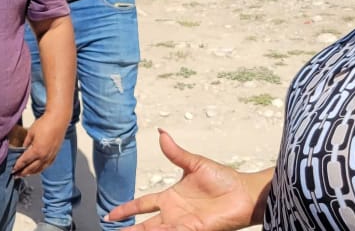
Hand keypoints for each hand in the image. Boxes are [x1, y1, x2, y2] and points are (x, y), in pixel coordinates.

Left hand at [12, 113, 66, 176]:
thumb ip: (26, 142)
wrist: (58, 120)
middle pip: (31, 168)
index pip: (24, 161)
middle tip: (16, 175)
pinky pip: (46, 166)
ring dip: (31, 173)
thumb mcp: (31, 132)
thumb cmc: (44, 124)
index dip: (17, 166)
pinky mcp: (55, 154)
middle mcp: (44, 156)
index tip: (12, 170)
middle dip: (23, 172)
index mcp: (37, 151)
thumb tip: (23, 149)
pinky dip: (40, 169)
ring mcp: (50, 156)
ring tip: (24, 174)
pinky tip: (37, 169)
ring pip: (40, 169)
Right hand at [105, 130, 267, 230]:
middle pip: (145, 224)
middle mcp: (173, 213)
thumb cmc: (224, 180)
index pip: (143, 204)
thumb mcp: (194, 163)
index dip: (126, 209)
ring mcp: (182, 223)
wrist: (244, 192)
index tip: (110, 214)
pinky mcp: (193, 230)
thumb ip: (175, 152)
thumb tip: (162, 133)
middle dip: (129, 229)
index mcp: (170, 197)